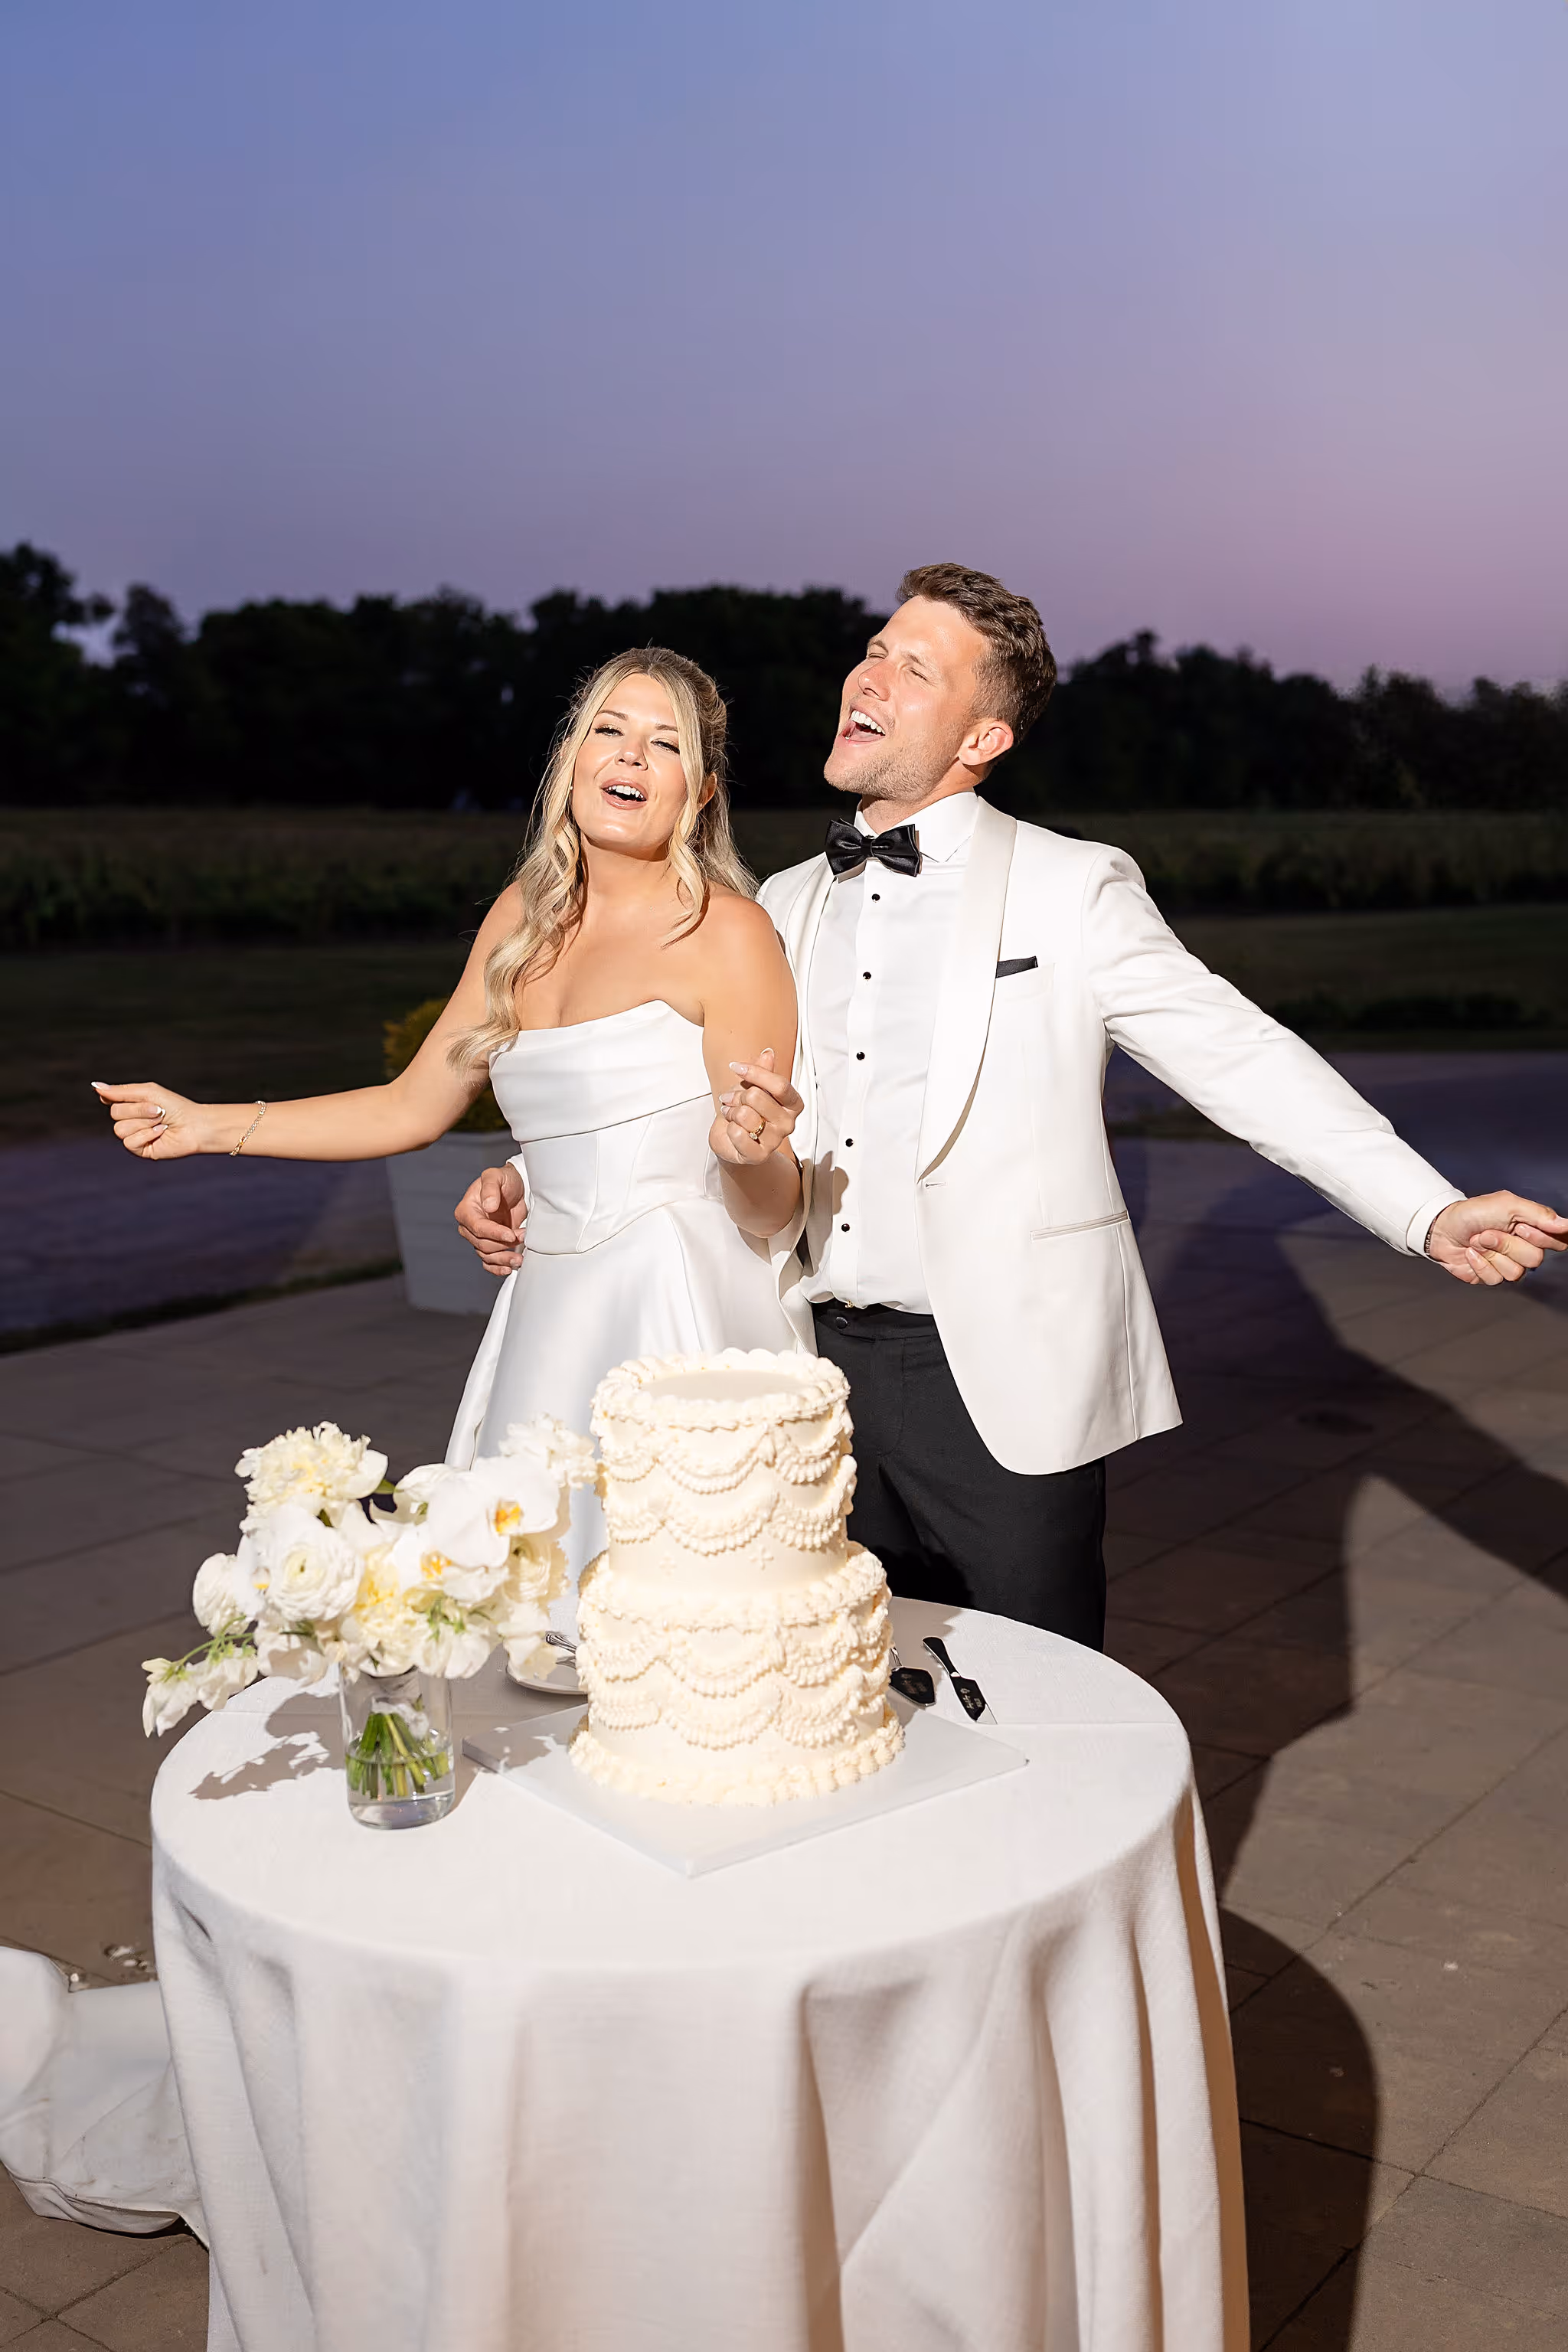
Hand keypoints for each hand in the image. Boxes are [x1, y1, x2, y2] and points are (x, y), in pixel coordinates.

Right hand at [92, 1081, 205, 1159]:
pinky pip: (129, 1142)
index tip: (134, 1096)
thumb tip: (96, 1087)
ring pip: (120, 1129)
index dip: (116, 1098)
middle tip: (158, 1110)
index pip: (110, 1099)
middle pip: (115, 1113)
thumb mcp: (148, 1092)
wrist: (194, 1125)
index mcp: (131, 1104)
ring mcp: (134, 1135)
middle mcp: (130, 1119)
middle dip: (139, 1110)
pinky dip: (147, 1135)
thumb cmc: (175, 1107)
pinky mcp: (140, 1149)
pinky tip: (161, 1132)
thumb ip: (121, 1091)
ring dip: (144, 1123)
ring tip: (161, 1121)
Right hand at [454, 1161, 525, 1275]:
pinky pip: (489, 1262)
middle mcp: (470, 1227)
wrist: (518, 1187)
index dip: (494, 1233)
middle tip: (522, 1237)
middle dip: (503, 1244)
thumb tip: (488, 1206)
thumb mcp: (496, 1176)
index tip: (511, 1235)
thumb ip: (490, 1188)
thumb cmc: (505, 1180)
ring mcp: (480, 1238)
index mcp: (466, 1210)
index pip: (478, 1228)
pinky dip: (498, 1268)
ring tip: (520, 1258)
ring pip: (487, 1256)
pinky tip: (509, 1268)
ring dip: (504, 1258)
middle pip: (483, 1244)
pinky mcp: (491, 1245)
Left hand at [712, 1047, 802, 1166]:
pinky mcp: (759, 1155)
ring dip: (731, 1112)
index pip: (779, 1085)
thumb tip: (768, 1053)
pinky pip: (738, 1135)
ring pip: (745, 1115)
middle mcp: (788, 1123)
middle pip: (757, 1097)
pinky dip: (729, 1129)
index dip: (755, 1073)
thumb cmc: (746, 1110)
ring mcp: (775, 1141)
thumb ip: (762, 1071)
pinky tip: (732, 1130)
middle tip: (732, 1100)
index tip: (735, 1066)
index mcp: (793, 1104)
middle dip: (737, 1096)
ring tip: (731, 1115)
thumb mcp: (752, 1086)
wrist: (732, 1139)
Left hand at [1426, 1192, 1567, 1286]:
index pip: (1557, 1241)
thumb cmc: (1474, 1212)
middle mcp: (1523, 1248)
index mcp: (1532, 1229)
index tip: (1521, 1227)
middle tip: (1490, 1232)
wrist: (1442, 1227)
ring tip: (1479, 1241)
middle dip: (1508, 1243)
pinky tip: (1472, 1254)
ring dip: (1493, 1254)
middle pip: (1535, 1258)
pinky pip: (1496, 1279)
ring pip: (1516, 1272)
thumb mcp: (1507, 1204)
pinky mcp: (1490, 1276)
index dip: (1542, 1238)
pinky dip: (1480, 1264)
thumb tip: (1566, 1224)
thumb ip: (1539, 1214)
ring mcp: (1507, 1264)